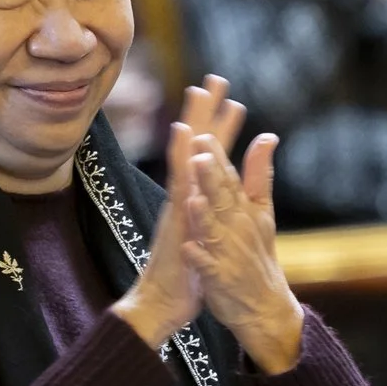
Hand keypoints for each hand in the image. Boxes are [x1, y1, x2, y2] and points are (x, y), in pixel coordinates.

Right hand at [111, 80, 245, 348]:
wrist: (159, 307)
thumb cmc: (185, 277)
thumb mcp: (206, 239)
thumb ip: (212, 215)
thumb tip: (218, 196)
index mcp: (193, 201)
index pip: (207, 157)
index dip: (217, 128)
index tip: (227, 96)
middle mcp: (182, 198)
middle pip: (194, 148)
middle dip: (205, 113)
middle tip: (213, 79)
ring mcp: (176, 208)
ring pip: (185, 159)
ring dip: (192, 125)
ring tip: (198, 94)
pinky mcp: (175, 222)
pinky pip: (178, 186)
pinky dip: (181, 160)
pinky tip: (183, 137)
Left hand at [179, 128, 304, 373]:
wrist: (265, 306)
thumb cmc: (258, 255)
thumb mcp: (263, 213)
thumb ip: (260, 175)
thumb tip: (267, 136)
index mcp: (246, 211)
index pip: (231, 180)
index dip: (217, 159)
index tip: (204, 137)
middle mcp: (238, 228)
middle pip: (222, 199)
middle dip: (211, 179)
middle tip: (199, 156)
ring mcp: (229, 254)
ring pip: (214, 231)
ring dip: (204, 215)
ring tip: (193, 199)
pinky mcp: (219, 279)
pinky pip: (207, 267)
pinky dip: (199, 257)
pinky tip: (188, 247)